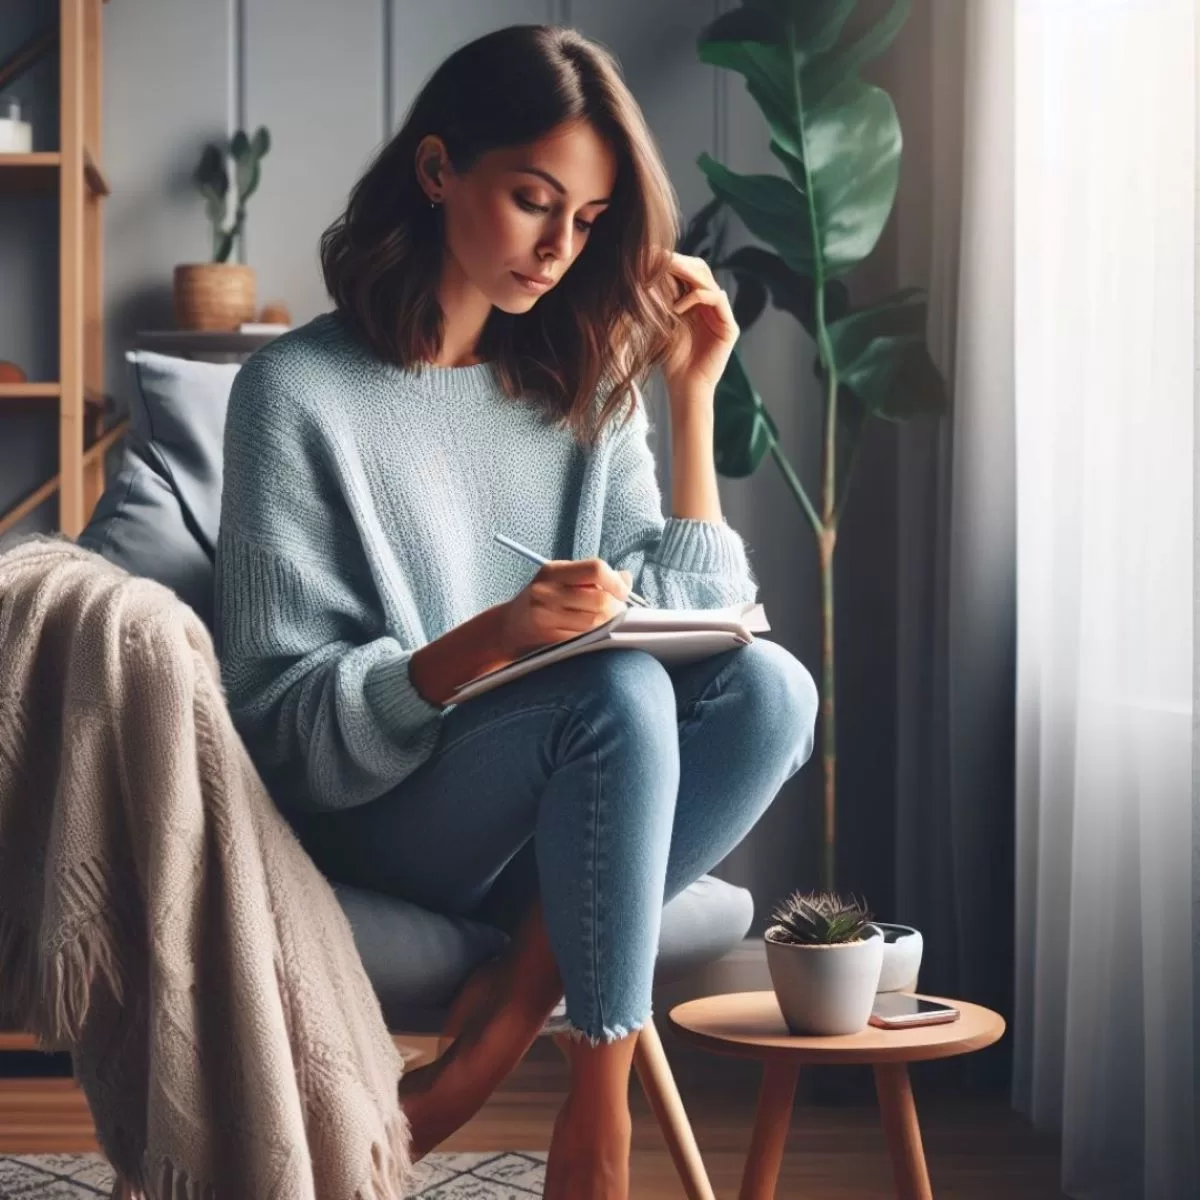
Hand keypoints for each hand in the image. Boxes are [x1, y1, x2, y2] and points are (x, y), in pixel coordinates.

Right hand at [498, 559, 632, 658]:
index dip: (615, 582)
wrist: (507, 628)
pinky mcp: (548, 640)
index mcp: (552, 572)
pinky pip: (584, 640)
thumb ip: (592, 577)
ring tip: (607, 623)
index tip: (623, 592)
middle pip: (599, 599)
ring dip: (609, 624)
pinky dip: (596, 638)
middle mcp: (546, 592)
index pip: (595, 569)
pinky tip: (594, 635)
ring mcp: (545, 617)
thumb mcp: (560, 580)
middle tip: (618, 612)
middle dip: (616, 607)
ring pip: (595, 623)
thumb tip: (626, 578)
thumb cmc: (541, 601)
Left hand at [661, 251, 738, 404]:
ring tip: (666, 274)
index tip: (650, 257)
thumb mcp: (663, 321)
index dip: (672, 262)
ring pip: (708, 281)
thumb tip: (648, 266)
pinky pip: (716, 299)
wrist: (684, 387)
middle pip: (701, 270)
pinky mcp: (729, 327)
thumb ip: (662, 297)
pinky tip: (677, 308)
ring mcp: (722, 315)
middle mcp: (712, 305)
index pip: (688, 272)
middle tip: (659, 259)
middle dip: (680, 263)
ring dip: (686, 274)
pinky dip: (696, 297)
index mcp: (697, 302)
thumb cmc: (671, 359)